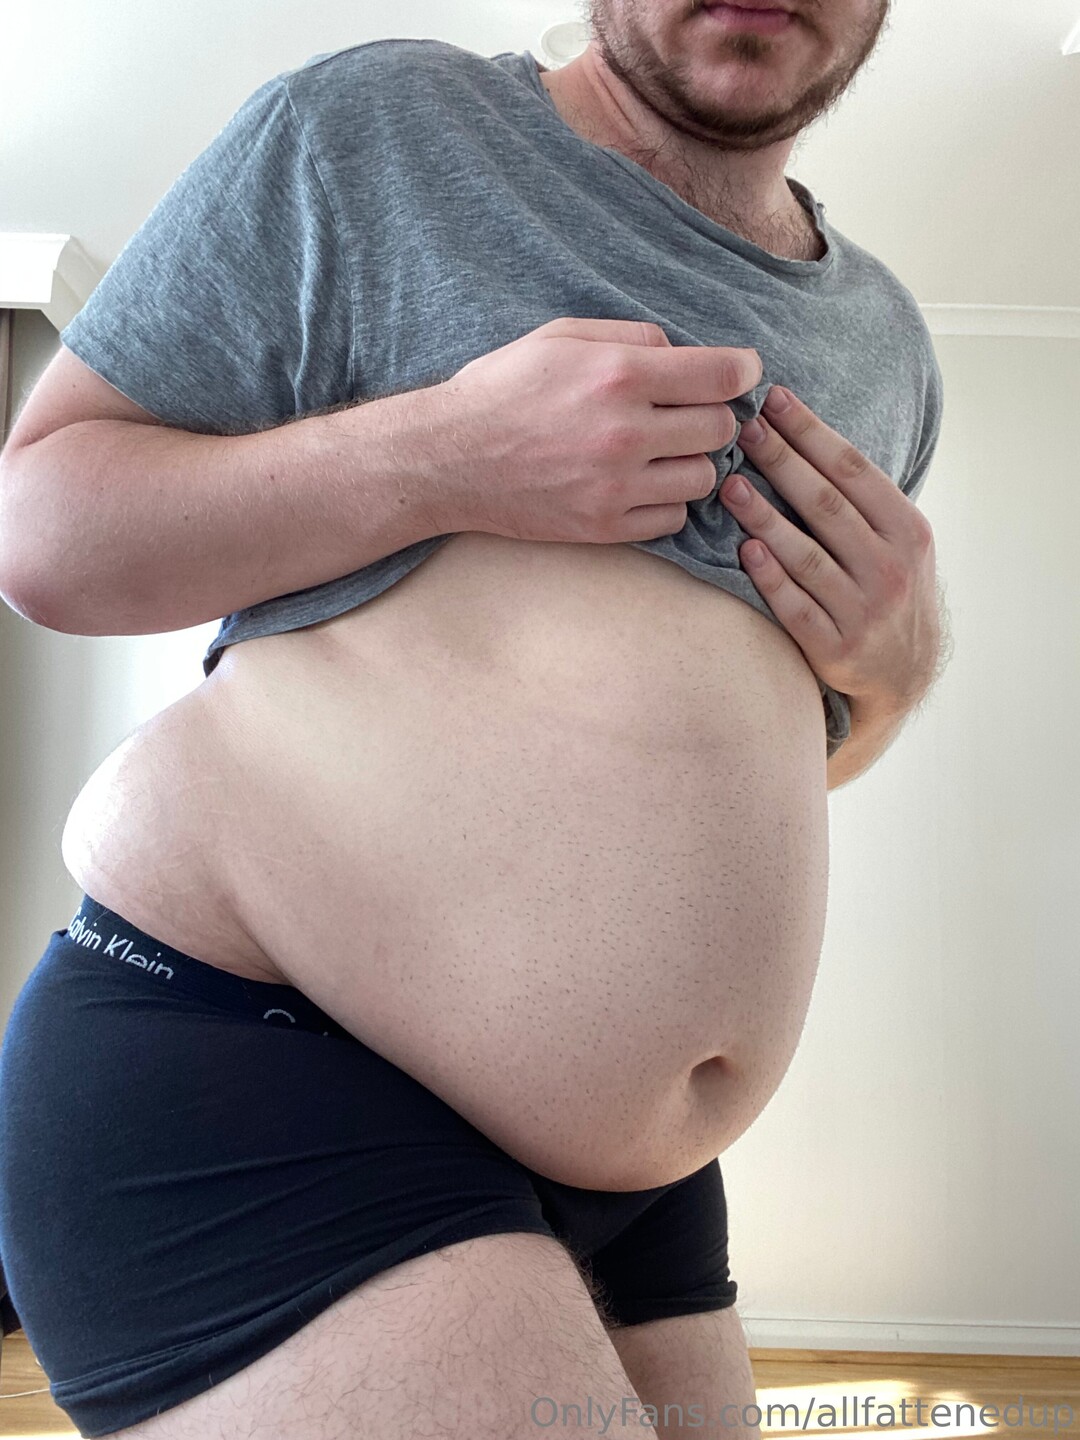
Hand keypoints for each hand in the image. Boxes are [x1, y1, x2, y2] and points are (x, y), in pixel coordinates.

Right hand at [433, 317, 760, 544]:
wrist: (447, 459)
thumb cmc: (501, 390)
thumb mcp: (560, 336)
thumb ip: (630, 337)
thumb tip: (684, 351)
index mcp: (618, 375)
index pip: (721, 376)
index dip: (743, 371)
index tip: (742, 373)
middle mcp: (625, 432)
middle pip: (720, 428)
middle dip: (712, 415)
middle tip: (687, 413)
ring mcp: (617, 485)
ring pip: (704, 477)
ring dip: (692, 462)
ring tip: (663, 451)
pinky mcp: (605, 526)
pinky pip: (673, 519)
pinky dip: (667, 502)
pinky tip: (643, 484)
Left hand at [719, 386, 940, 717]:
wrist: (906, 673)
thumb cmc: (889, 589)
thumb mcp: (899, 541)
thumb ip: (862, 501)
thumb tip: (801, 436)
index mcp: (908, 530)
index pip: (853, 469)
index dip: (811, 432)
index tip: (774, 400)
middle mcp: (891, 568)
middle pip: (826, 504)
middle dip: (781, 461)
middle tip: (742, 430)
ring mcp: (864, 611)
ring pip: (807, 555)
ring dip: (764, 518)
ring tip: (729, 486)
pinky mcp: (836, 648)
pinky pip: (796, 607)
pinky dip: (771, 578)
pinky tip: (745, 551)